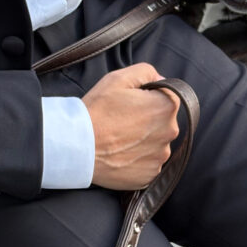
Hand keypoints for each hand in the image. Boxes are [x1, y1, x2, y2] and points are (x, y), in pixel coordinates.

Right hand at [82, 64, 179, 189]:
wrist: (76, 147)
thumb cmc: (96, 111)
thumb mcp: (118, 78)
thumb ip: (146, 71)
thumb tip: (160, 79)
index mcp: (165, 107)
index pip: (167, 98)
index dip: (148, 98)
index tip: (130, 104)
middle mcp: (169, 133)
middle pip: (163, 122)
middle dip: (147, 119)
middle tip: (121, 121)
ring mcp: (160, 156)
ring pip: (156, 143)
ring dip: (143, 141)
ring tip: (119, 139)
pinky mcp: (150, 175)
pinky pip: (149, 163)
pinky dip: (138, 159)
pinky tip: (121, 154)